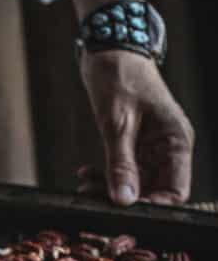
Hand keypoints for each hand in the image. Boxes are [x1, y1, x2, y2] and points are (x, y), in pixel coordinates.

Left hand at [77, 51, 193, 205]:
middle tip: (92, 198)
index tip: (122, 210)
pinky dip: (105, 176)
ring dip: (110, 189)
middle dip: (125, 199)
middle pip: (154, 191)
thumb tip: (124, 199)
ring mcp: (151, 147)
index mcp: (176, 141)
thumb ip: (121, 163)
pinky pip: (123, 171)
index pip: (176, 191)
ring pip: (136, 184)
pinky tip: (85, 175)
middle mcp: (168, 148)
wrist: (109, 49)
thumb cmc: (120, 77)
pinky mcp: (134, 145)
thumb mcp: (117, 124)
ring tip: (84, 185)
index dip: (152, 206)